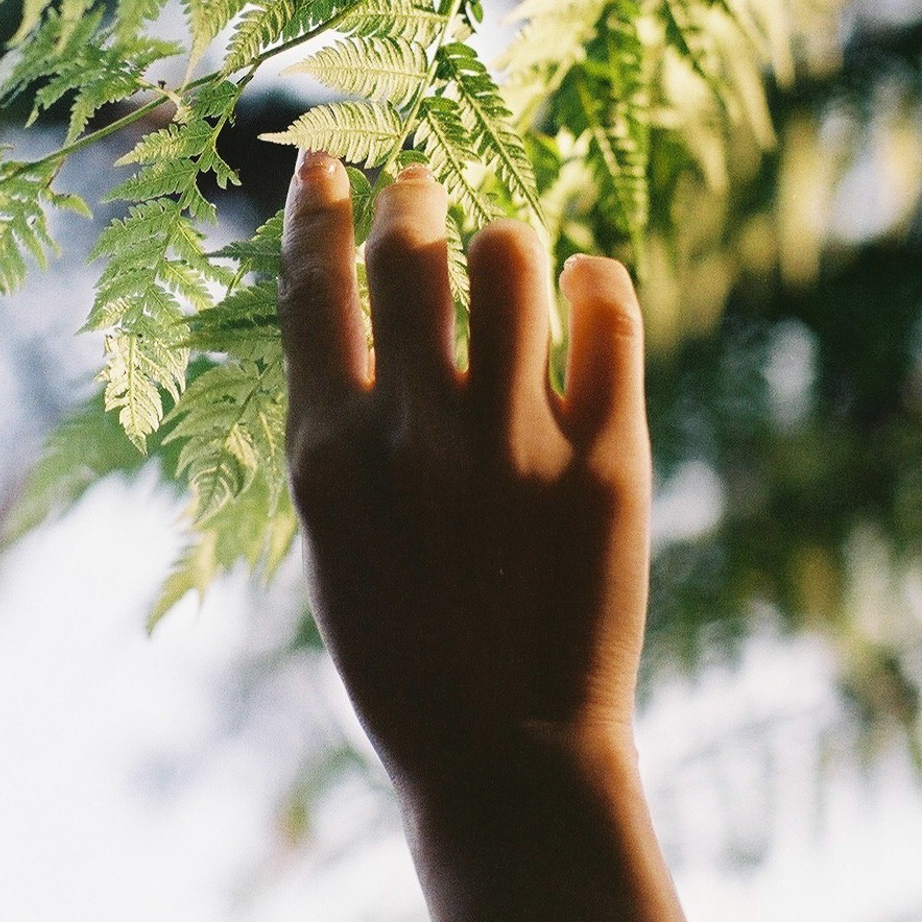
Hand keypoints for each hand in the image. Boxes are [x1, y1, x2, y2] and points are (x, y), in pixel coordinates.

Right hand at [277, 152, 651, 798]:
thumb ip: (340, 429)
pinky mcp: (609, 460)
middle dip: (409, 198)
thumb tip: (369, 313)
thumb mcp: (332, 541)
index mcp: (330, 452)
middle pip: (409, 250)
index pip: (312, 288)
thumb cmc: (403, 655)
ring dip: (503, 241)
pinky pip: (609, 314)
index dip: (314, 209)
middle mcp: (417, 432)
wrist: (505, 757)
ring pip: (509, 257)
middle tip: (419, 188)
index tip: (323, 164)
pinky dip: (595, 283)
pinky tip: (584, 291)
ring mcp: (515, 443)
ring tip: (507, 260)